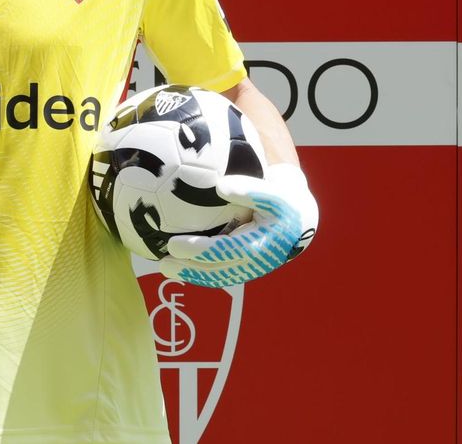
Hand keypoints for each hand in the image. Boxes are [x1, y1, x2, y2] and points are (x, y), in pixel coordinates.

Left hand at [159, 163, 317, 288]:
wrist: (298, 223)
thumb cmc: (282, 202)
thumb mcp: (273, 192)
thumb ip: (249, 190)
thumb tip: (219, 185)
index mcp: (259, 244)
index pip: (223, 251)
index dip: (198, 250)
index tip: (174, 244)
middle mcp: (253, 263)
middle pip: (215, 269)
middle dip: (188, 267)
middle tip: (163, 260)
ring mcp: (249, 270)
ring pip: (216, 276)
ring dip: (190, 274)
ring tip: (164, 267)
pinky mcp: (245, 270)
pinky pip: (219, 274)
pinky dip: (198, 273)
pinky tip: (180, 266)